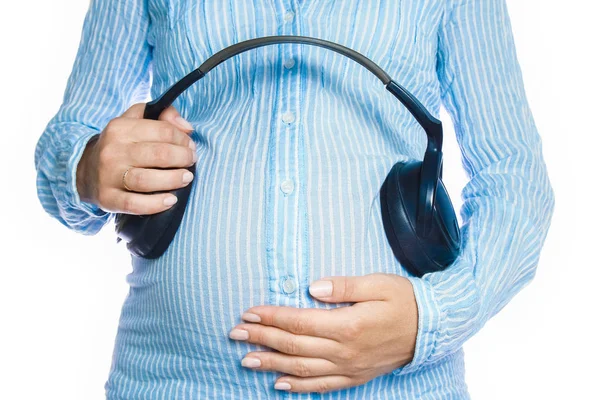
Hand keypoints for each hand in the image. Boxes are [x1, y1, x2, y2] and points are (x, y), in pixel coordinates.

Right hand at [76, 103, 196, 213]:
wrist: (86, 170)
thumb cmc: (121, 145)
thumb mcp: (135, 121)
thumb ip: (162, 115)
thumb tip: (186, 127)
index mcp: (119, 128)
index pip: (162, 130)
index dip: (183, 139)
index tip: (190, 146)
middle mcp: (112, 151)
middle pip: (158, 154)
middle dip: (182, 158)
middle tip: (191, 162)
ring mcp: (108, 176)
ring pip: (147, 180)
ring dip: (173, 180)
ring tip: (186, 178)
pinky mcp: (107, 198)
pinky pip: (134, 204)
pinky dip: (156, 204)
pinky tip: (171, 200)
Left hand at [228, 273, 418, 393]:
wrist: (431, 328)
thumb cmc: (403, 300)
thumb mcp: (377, 283)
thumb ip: (344, 286)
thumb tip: (312, 288)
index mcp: (349, 325)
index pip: (299, 322)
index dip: (271, 317)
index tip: (249, 312)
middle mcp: (345, 350)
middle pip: (294, 345)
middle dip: (261, 339)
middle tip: (235, 333)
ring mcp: (349, 367)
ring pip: (302, 368)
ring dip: (271, 364)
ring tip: (245, 359)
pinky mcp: (355, 376)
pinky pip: (322, 386)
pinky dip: (298, 386)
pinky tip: (279, 383)